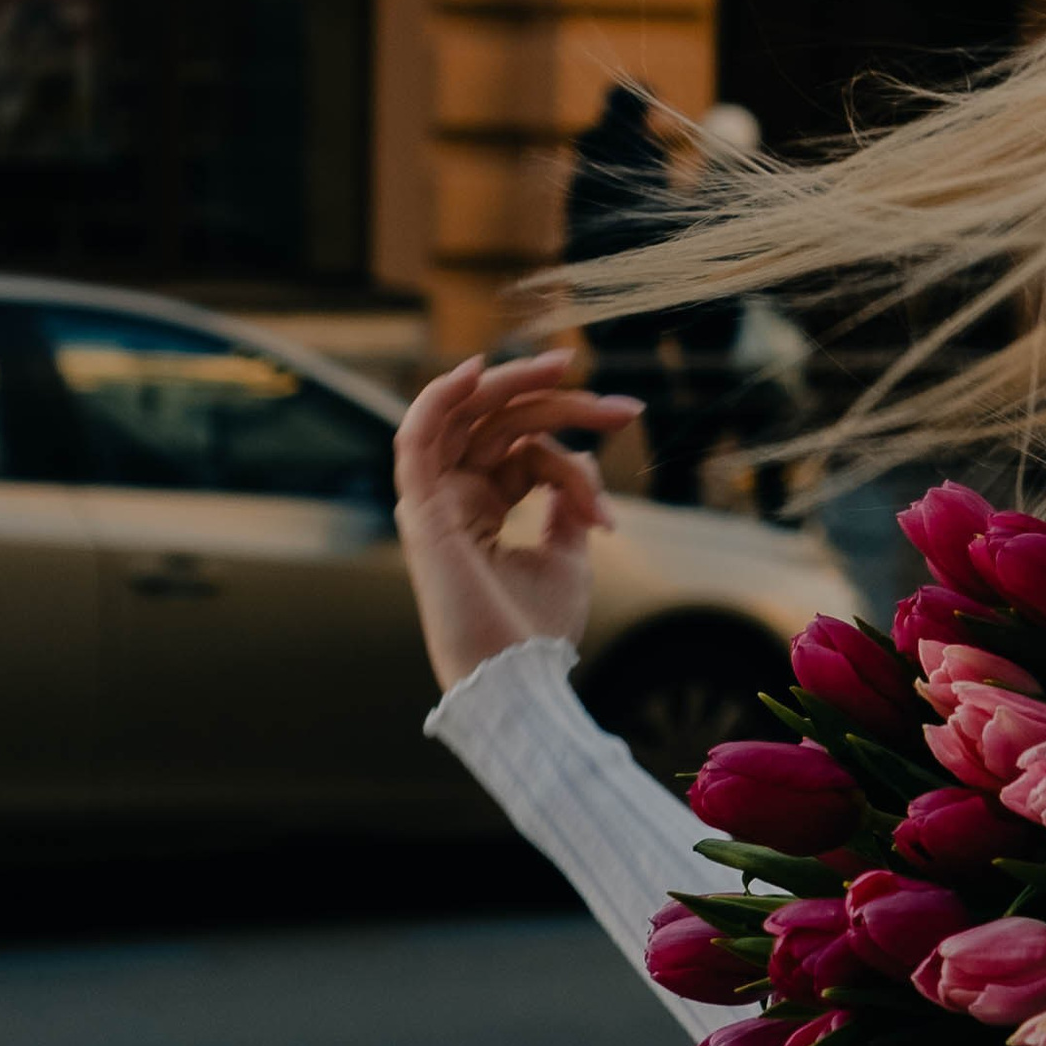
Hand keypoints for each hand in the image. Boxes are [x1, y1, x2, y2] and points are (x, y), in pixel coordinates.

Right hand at [394, 352, 643, 692]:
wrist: (516, 677)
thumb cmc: (536, 630)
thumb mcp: (567, 555)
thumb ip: (568, 503)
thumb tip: (584, 459)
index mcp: (482, 510)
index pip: (526, 450)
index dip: (579, 454)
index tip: (629, 487)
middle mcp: (455, 499)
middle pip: (500, 425)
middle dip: (560, 403)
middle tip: (622, 408)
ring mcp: (435, 502)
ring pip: (465, 418)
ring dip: (510, 384)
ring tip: (562, 368)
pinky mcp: (422, 509)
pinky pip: (416, 438)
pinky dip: (439, 398)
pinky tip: (478, 370)